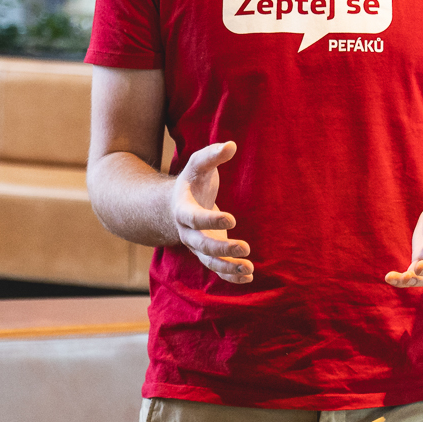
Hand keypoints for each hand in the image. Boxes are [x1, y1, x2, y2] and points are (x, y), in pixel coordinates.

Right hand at [171, 141, 251, 282]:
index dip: (211, 220)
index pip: (194, 218)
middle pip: (201, 245)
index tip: (231, 218)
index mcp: (183, 210)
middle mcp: (187, 232)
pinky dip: (230, 275)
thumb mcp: (198, 165)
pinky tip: (248, 276)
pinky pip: (216, 268)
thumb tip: (231, 145)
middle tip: (245, 248)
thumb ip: (212, 155)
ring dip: (228, 267)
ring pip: (209, 262)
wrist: (173, 205)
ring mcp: (197, 245)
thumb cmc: (192, 182)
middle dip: (222, 249)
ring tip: (249, 269)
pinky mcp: (207, 253)